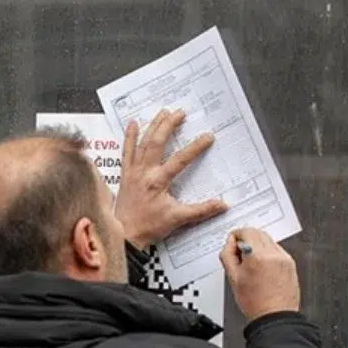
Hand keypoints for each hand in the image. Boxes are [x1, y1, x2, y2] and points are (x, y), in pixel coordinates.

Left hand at [116, 109, 227, 248]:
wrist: (124, 236)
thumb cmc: (148, 227)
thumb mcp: (178, 219)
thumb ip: (202, 210)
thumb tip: (223, 204)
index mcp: (158, 182)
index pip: (180, 160)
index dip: (195, 147)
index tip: (208, 136)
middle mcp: (144, 173)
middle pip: (157, 143)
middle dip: (169, 126)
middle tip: (181, 113)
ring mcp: (133, 172)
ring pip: (142, 143)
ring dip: (153, 126)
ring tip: (163, 112)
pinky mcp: (125, 175)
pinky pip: (126, 152)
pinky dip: (129, 137)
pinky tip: (132, 123)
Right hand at [219, 227, 300, 320]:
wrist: (274, 315)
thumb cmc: (255, 302)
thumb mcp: (233, 278)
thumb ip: (227, 256)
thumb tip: (229, 243)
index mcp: (257, 256)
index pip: (247, 232)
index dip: (236, 235)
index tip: (232, 242)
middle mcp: (273, 254)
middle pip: (258, 233)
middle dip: (247, 238)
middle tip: (239, 252)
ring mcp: (284, 258)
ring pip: (268, 240)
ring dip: (257, 245)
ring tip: (251, 263)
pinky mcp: (290, 263)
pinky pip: (276, 250)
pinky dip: (267, 253)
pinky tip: (262, 267)